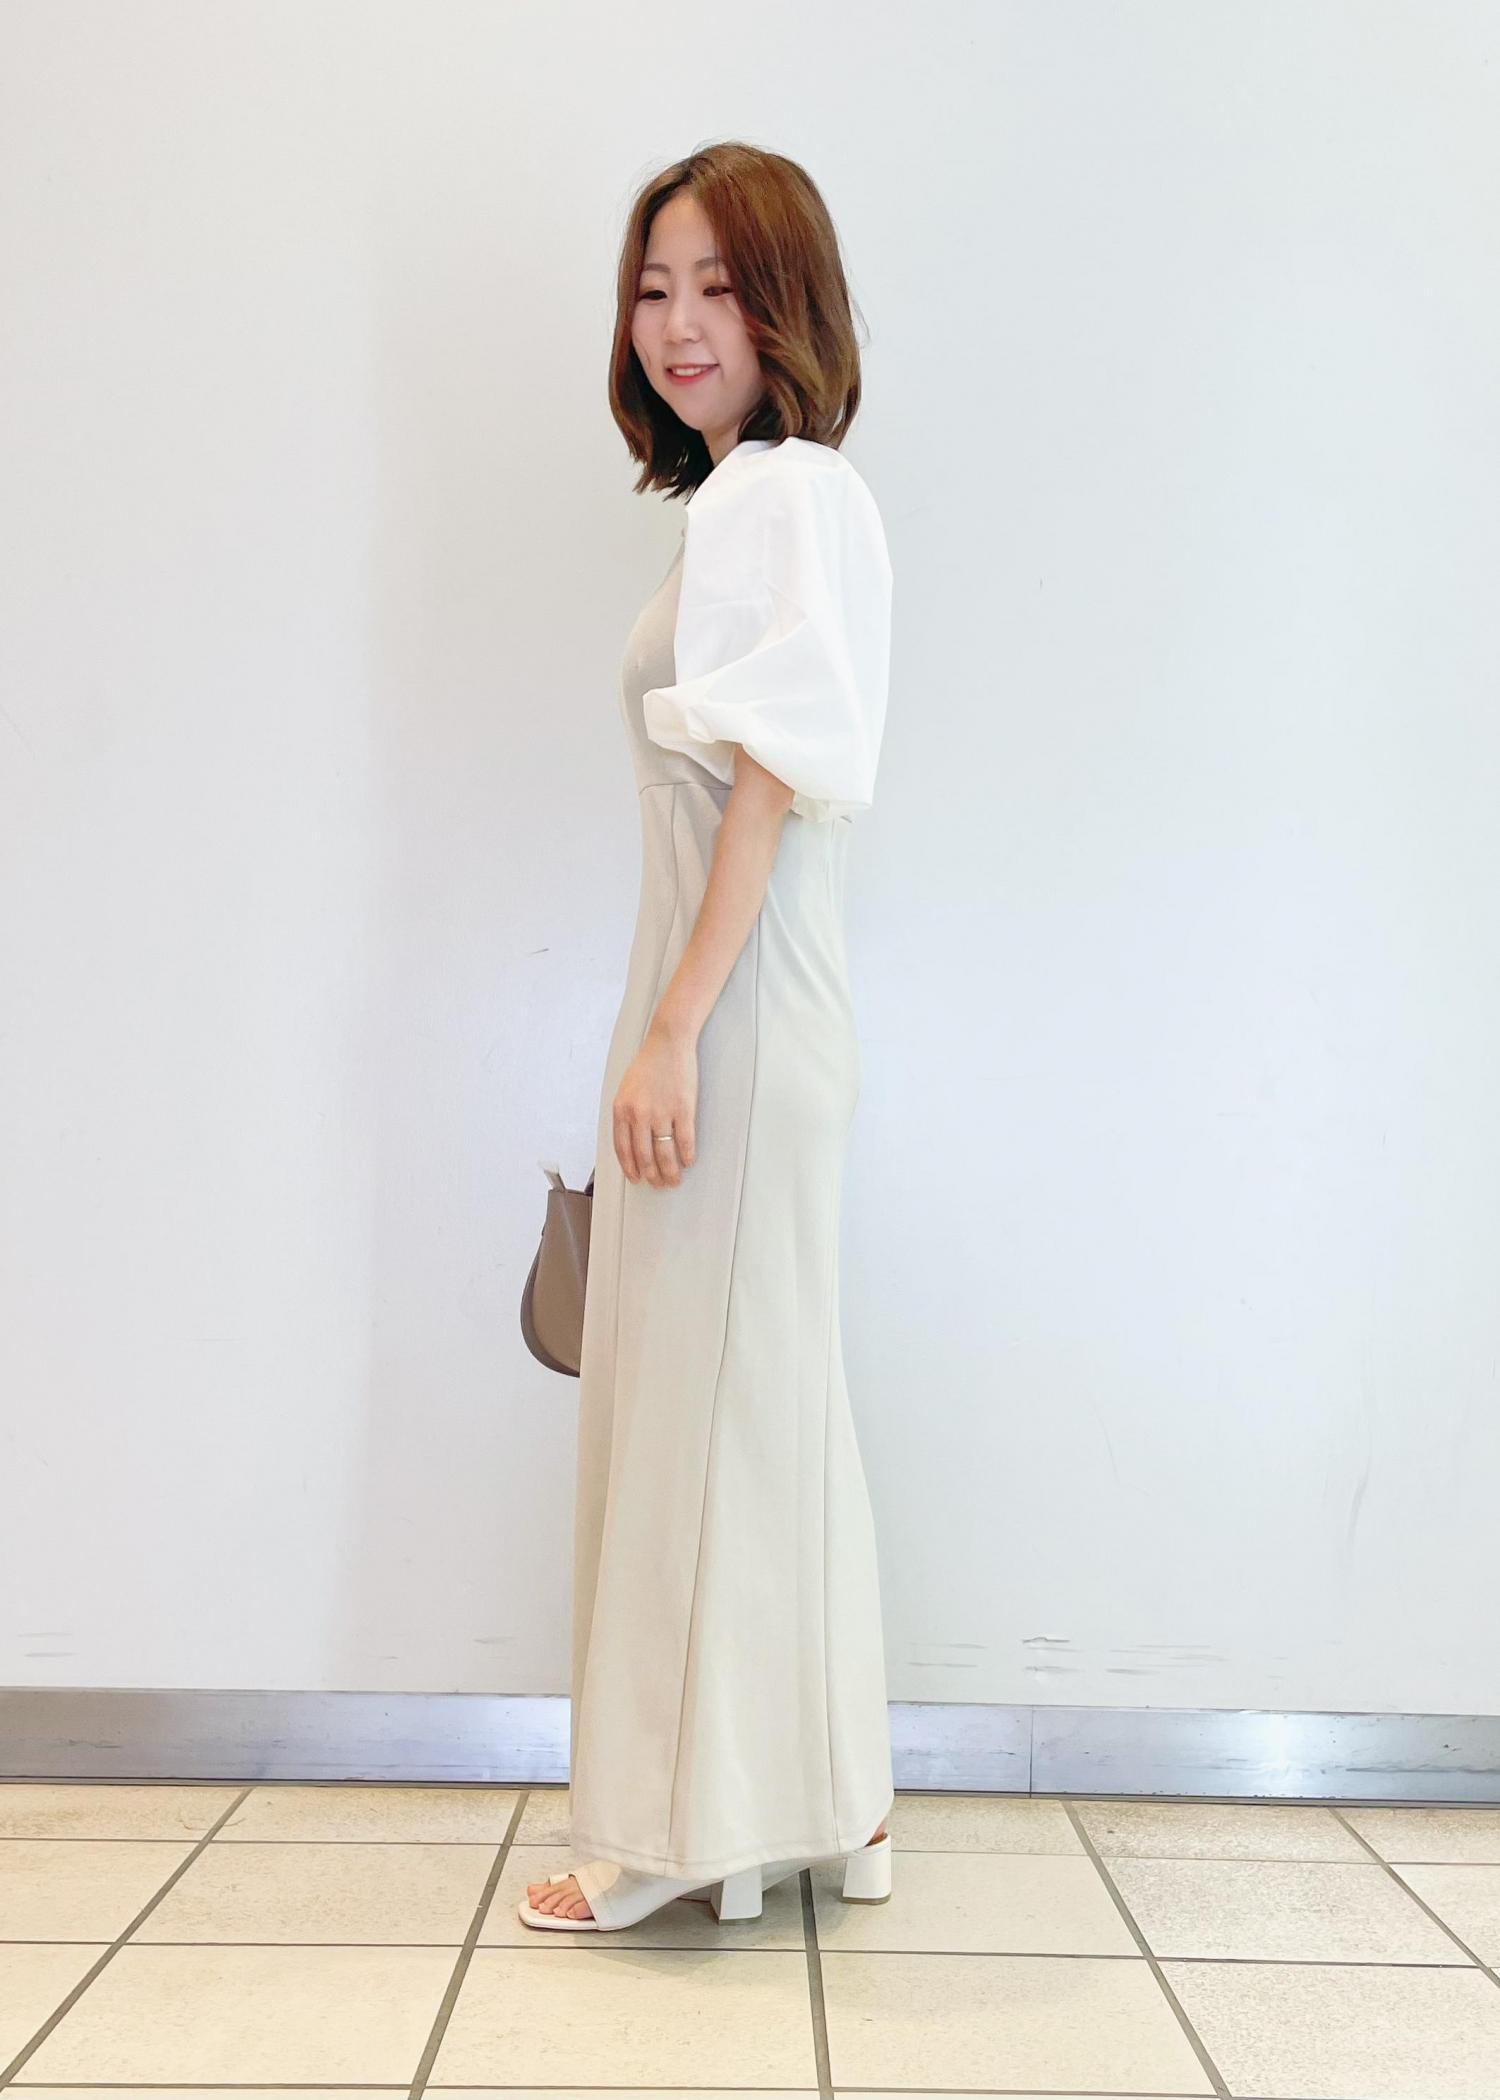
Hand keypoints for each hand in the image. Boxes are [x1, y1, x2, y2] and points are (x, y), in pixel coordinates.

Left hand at [613, 1021, 698, 1188]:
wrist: (668, 1044)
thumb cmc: (647, 1066)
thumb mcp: (626, 1090)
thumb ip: (626, 1116)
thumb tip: (632, 1144)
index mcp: (622, 1110)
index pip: (623, 1149)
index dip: (630, 1168)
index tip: (637, 1179)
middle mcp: (640, 1115)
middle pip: (645, 1156)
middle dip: (652, 1176)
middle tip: (659, 1185)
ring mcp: (662, 1113)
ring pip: (665, 1153)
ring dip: (670, 1171)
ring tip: (674, 1180)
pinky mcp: (683, 1109)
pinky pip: (685, 1140)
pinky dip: (687, 1155)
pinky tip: (688, 1162)